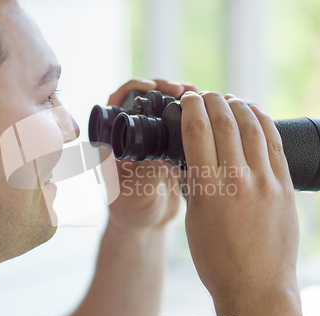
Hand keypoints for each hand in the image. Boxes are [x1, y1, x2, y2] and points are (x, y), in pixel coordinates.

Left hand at [101, 78, 196, 229]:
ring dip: (180, 100)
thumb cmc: (132, 212)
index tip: (152, 87)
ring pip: (162, 108)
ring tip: (198, 96)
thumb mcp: (137, 191)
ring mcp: (149, 140)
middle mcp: (129, 136)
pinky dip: (192, 116)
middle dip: (163, 88)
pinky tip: (207, 114)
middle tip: (182, 89)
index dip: (133, 88)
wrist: (147, 225)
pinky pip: (178, 125)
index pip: (117, 101)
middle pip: (143, 98)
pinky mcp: (168, 147)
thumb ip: (149, 171)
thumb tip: (167, 152)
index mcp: (113, 141)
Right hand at [179, 91, 302, 315]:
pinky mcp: (285, 188)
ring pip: (252, 128)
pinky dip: (264, 122)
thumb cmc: (217, 260)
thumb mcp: (194, 220)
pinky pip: (275, 145)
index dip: (192, 107)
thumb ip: (196, 185)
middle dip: (213, 100)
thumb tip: (195, 158)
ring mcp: (265, 182)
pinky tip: (255, 114)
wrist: (256, 287)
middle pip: (225, 123)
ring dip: (239, 106)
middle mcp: (237, 180)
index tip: (188, 98)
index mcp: (208, 189)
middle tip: (206, 95)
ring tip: (229, 99)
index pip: (197, 132)